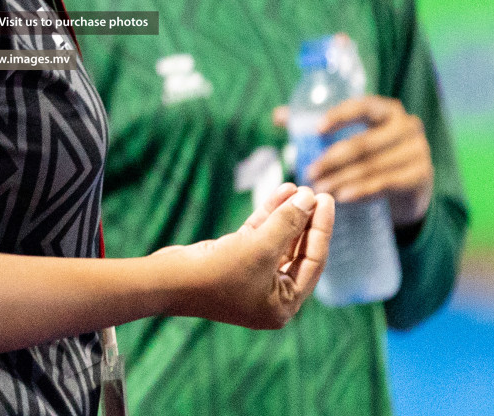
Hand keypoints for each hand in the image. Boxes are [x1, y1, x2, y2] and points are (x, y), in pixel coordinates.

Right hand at [157, 184, 333, 328]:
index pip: (312, 263)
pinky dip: (267, 215)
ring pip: (276, 240)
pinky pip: (258, 236)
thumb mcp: (260, 248)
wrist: (167, 281)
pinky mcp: (233, 260)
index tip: (326, 199)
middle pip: (296, 251)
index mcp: (282, 306)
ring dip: (286, 214)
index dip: (321, 229)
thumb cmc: (217, 274)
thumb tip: (310, 200)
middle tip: (315, 193)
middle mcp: (269, 295)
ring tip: (297, 187)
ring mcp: (250, 278)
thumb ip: (288, 223)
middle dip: (304, 220)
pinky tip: (279, 192)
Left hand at [274, 95, 433, 226]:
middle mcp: (406, 126)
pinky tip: (343, 197)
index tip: (317, 130)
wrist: (408, 185)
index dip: (340, 116)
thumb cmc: (370, 154)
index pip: (363, 106)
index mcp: (386, 109)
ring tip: (321, 188)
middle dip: (333, 159)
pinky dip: (362, 190)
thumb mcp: (348, 136)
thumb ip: (315, 125)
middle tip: (309, 172)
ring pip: (372, 166)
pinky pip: (386, 183)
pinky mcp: (420, 175)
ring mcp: (417, 150)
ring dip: (343, 179)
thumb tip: (278, 116)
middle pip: (364, 143)